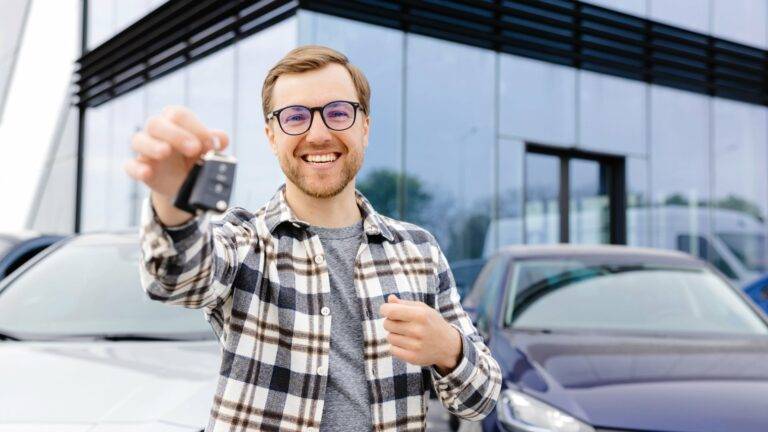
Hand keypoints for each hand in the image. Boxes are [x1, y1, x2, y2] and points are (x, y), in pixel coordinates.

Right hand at [123, 105, 228, 224]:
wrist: (186, 184)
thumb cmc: (196, 159)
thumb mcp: (207, 151)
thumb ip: (214, 142)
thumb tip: (220, 139)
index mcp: (175, 121)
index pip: (178, 114)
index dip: (194, 127)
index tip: (208, 143)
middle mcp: (157, 131)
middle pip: (156, 123)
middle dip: (175, 135)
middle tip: (194, 149)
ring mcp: (145, 149)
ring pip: (139, 139)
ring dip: (152, 146)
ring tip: (165, 152)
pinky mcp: (139, 167)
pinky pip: (130, 165)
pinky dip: (137, 168)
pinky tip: (147, 172)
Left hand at [379, 294, 462, 374]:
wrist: (448, 345)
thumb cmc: (431, 323)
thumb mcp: (422, 309)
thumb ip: (404, 303)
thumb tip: (389, 299)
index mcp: (421, 314)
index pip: (391, 311)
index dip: (385, 309)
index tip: (387, 310)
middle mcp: (418, 330)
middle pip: (387, 324)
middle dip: (390, 322)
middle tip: (401, 323)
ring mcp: (416, 346)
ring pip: (389, 337)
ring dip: (394, 335)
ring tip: (407, 334)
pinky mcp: (413, 358)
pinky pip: (392, 349)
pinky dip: (396, 346)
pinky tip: (407, 344)